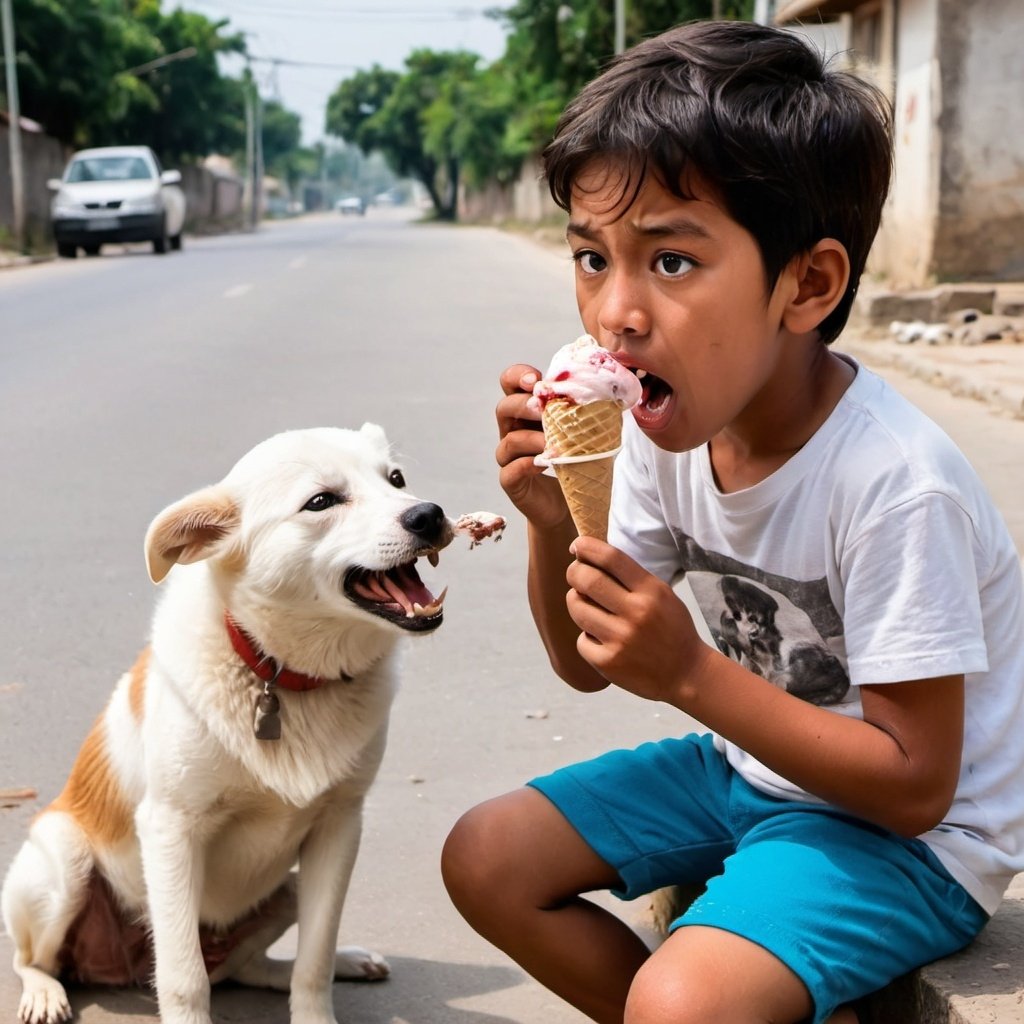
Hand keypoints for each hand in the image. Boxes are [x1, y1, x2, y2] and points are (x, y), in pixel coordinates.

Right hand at [496, 364, 568, 528]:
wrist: (569, 503)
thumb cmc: (575, 463)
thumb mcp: (580, 432)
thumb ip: (583, 412)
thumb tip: (607, 389)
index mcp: (526, 412)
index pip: (511, 384)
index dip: (518, 376)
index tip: (537, 379)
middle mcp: (513, 431)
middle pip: (504, 408)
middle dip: (522, 404)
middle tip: (542, 408)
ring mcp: (509, 457)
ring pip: (508, 440)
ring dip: (531, 438)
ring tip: (551, 442)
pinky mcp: (510, 481)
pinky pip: (510, 470)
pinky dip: (526, 464)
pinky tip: (543, 464)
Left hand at [565, 536, 708, 703]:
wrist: (687, 674)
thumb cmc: (671, 630)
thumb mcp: (662, 595)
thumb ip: (632, 579)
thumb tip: (591, 558)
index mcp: (652, 592)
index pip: (612, 558)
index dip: (588, 547)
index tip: (576, 545)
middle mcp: (636, 613)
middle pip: (587, 580)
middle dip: (574, 572)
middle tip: (575, 574)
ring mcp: (621, 639)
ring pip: (577, 608)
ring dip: (576, 603)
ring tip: (585, 606)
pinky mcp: (609, 662)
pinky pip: (581, 640)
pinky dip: (587, 638)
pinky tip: (601, 640)